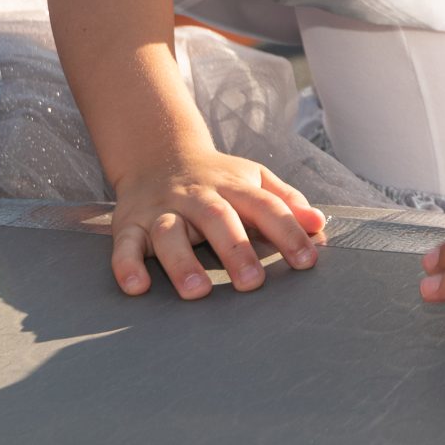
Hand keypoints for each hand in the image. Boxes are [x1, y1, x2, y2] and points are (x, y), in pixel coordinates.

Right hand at [107, 146, 327, 299]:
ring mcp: (162, 210)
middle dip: (235, 250)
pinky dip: (126, 264)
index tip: (308, 260)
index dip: (288, 232)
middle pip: (217, 219)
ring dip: (182, 262)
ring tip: (197, 291)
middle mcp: (197, 197)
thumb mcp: (254, 179)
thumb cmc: (215, 178)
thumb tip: (320, 224)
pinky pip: (124, 244)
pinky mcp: (130, 224)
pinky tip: (137, 286)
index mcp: (233, 186)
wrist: (157, 153)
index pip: (266, 206)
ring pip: (170, 233)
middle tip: (252, 282)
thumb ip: (286, 201)